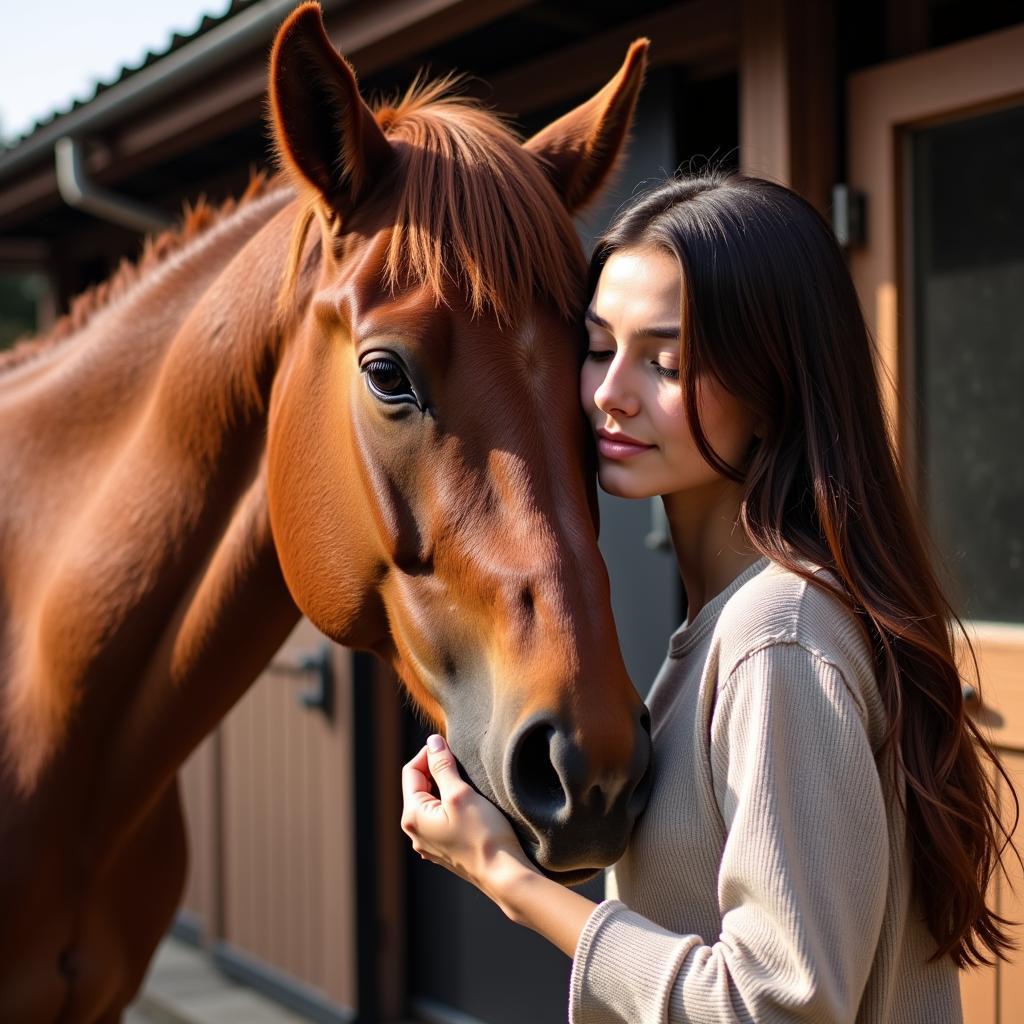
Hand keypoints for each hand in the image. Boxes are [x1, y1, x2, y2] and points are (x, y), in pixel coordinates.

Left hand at [401, 734, 535, 904]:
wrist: (504, 875)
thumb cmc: (483, 835)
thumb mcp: (461, 794)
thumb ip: (442, 766)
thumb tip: (432, 742)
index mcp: (412, 816)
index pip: (411, 771)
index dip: (430, 754)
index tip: (451, 747)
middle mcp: (415, 832)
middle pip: (418, 787)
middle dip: (436, 770)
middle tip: (461, 763)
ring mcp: (429, 844)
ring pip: (430, 803)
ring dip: (445, 787)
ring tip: (467, 782)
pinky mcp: (444, 850)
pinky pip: (440, 819)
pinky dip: (450, 805)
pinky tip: (469, 805)